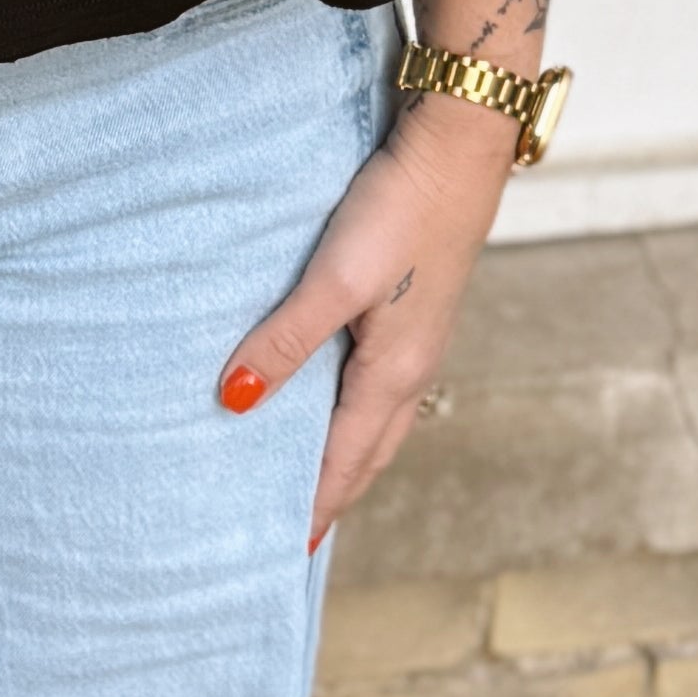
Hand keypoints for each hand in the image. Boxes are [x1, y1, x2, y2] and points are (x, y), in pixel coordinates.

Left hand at [218, 102, 518, 551]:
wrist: (459, 144)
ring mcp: (419, 341)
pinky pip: (379, 386)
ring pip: (376, 421)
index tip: (284, 552)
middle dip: (333, 497)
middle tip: (293, 533)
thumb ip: (285, 340)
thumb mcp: (333, 279)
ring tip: (307, 480)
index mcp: (395, 374)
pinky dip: (352, 414)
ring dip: (345, 457)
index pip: (344, 463)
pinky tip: (328, 399)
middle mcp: (412, 368)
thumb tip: (238, 401)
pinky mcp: (414, 311)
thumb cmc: (400, 208)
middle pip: (366, 454)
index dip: (314, 508)